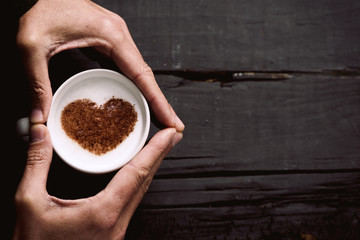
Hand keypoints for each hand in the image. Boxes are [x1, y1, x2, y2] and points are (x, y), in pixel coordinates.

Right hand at [13, 124, 181, 239]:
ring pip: (141, 193)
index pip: (137, 172)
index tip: (169, 133)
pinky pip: (132, 203)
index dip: (155, 149)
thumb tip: (40, 132)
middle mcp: (117, 222)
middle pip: (146, 181)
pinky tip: (137, 175)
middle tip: (171, 135)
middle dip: (160, 155)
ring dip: (151, 168)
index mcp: (104, 212)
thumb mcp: (29, 203)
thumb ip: (37, 164)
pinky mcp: (113, 234)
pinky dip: (139, 183)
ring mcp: (117, 231)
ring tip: (159, 150)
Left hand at [17, 0, 183, 130]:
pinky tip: (137, 100)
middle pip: (147, 75)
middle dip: (161, 102)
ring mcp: (116, 37)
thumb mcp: (32, 46)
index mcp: (111, 36)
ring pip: (139, 71)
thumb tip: (41, 118)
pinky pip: (128, 66)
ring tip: (160, 118)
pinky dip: (137, 85)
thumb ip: (38, 83)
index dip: (158, 101)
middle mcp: (120, 36)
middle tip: (172, 126)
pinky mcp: (109, 40)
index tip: (171, 120)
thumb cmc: (37, 9)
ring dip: (151, 95)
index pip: (142, 75)